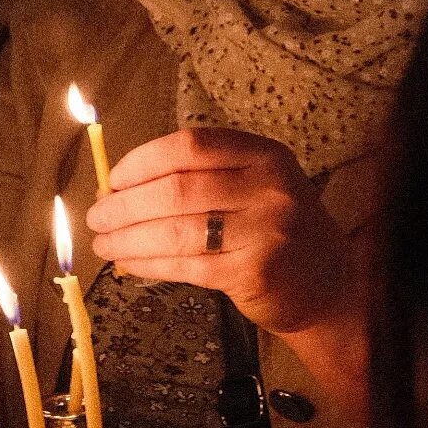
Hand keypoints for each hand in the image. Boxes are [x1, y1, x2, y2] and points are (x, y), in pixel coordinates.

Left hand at [85, 128, 349, 339]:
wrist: (329, 282)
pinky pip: (186, 264)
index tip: (113, 179)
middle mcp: (269, 187)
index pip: (191, 146)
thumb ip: (202, 178)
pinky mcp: (253, 271)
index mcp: (265, 155)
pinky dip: (149, 264)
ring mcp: (264, 230)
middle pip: (177, 188)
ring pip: (177, 229)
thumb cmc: (276, 231)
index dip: (142, 161)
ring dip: (129, 237)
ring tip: (104, 242)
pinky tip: (128, 263)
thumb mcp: (254, 187)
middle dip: (126, 204)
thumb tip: (120, 187)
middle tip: (98, 216)